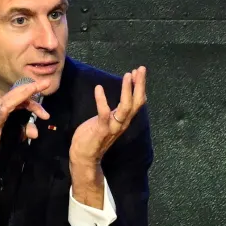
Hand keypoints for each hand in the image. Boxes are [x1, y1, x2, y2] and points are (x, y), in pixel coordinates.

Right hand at [0, 76, 54, 209]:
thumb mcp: (15, 135)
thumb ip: (24, 129)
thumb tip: (35, 131)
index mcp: (2, 108)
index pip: (19, 97)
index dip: (32, 93)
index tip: (46, 89)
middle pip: (16, 95)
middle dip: (31, 88)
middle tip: (46, 85)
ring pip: (10, 100)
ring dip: (25, 96)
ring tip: (38, 98)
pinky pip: (1, 114)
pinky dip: (8, 108)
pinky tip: (16, 104)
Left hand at [67, 68, 146, 208]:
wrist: (84, 157)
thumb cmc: (93, 136)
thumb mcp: (106, 120)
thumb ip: (114, 111)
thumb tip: (118, 99)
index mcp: (122, 120)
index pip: (136, 102)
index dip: (139, 86)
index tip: (139, 72)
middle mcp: (121, 123)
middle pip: (137, 103)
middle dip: (140, 85)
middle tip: (141, 69)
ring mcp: (112, 127)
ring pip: (126, 108)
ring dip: (127, 91)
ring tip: (127, 75)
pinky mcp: (101, 129)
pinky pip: (104, 114)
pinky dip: (102, 100)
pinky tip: (99, 88)